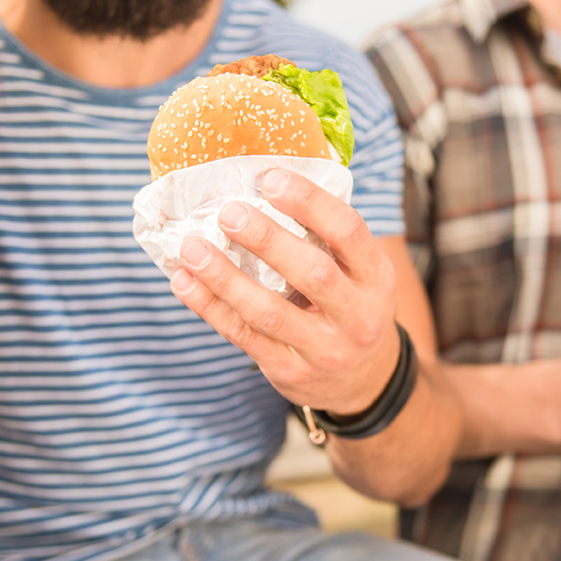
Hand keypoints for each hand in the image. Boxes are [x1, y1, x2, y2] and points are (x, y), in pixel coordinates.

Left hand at [170, 169, 399, 415]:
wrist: (364, 381)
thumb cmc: (349, 305)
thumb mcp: (360, 272)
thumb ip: (326, 236)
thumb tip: (266, 179)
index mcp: (375, 277)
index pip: (349, 232)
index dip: (310, 202)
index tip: (270, 178)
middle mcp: (357, 315)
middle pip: (313, 274)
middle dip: (267, 241)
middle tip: (228, 213)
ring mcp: (324, 349)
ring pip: (270, 312)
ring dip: (226, 278)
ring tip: (192, 248)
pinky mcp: (290, 371)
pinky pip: (244, 337)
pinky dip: (210, 308)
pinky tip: (185, 282)